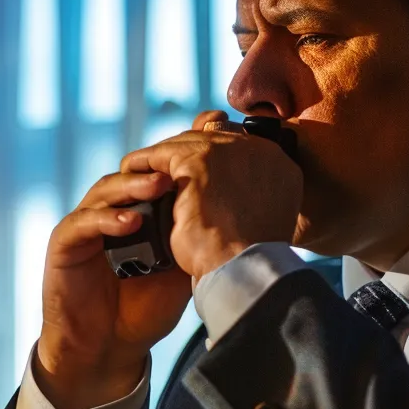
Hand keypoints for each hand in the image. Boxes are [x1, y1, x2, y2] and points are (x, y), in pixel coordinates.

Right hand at [36, 171, 191, 408]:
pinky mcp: (63, 244)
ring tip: (158, 187)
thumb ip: (189, 244)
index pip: (150, 181)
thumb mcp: (178, 275)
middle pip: (128, 178)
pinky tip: (131, 223)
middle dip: (153, 171)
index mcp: (134, 217)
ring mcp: (83, 227)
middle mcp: (107, 215)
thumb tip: (223, 217)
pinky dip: (107, 219)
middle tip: (179, 171)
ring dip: (132, 187)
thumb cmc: (142, 313)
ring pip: (105, 192)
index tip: (200, 163)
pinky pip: (83, 222)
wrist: (107, 348)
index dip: (170, 169)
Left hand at [121, 111, 303, 276]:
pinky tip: (129, 175)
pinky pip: (160, 153)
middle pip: (211, 140)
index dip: (214, 162)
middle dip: (184, 155)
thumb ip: (245, 198)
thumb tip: (221, 195)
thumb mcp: (256, 222)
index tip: (193, 177)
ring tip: (142, 174)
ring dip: (162, 158)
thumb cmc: (247, 260)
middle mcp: (259, 149)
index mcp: (278, 165)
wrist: (242, 269)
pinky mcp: (197, 160)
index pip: (238, 149)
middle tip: (160, 172)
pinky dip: (143, 164)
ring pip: (185, 143)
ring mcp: (228, 150)